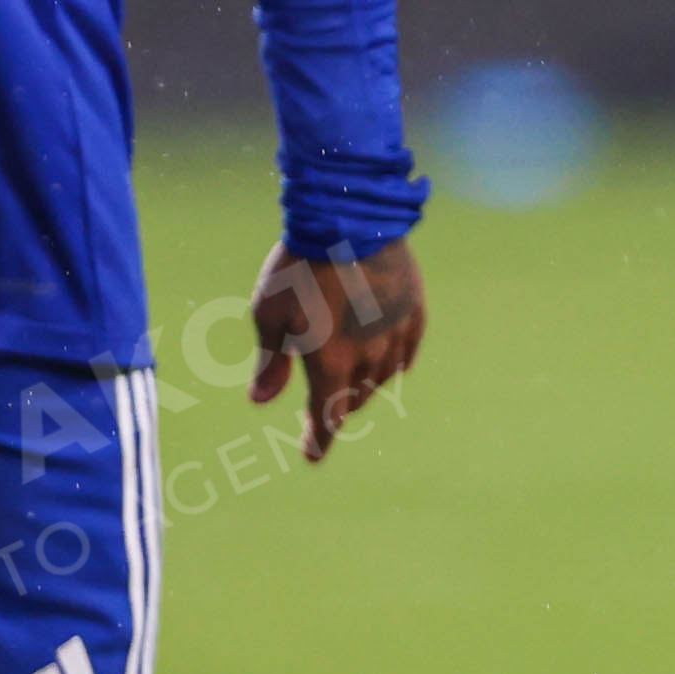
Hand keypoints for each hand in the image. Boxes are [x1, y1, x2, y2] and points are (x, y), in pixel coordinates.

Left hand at [246, 240, 419, 460]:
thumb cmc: (299, 265)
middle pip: (356, 399)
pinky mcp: (414, 308)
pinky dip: (395, 364)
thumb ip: (270, 361)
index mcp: (331, 363)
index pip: (327, 418)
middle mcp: (368, 357)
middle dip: (337, 409)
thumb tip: (260, 401)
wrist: (349, 217)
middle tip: (319, 408)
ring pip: (383, 378)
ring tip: (351, 381)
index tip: (312, 456)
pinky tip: (389, 362)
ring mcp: (395, 333)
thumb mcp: (269, 313)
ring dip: (365, 387)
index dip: (319, 441)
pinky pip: (407, 351)